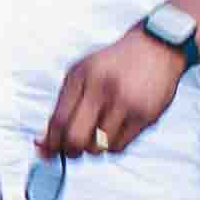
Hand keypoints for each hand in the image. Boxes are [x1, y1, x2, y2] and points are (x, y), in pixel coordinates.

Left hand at [40, 24, 191, 160]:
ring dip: (93, 148)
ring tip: (96, 134)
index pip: (58, 121)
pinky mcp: (145, 116)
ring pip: (98, 147)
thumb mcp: (82, 73)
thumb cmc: (114, 64)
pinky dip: (110, 146)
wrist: (155, 47)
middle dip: (69, 151)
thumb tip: (44, 142)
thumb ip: (62, 105)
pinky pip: (119, 146)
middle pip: (76, 139)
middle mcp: (102, 89)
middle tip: (70, 150)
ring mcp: (126, 104)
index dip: (50, 143)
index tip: (47, 152)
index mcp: (81, 77)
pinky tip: (112, 131)